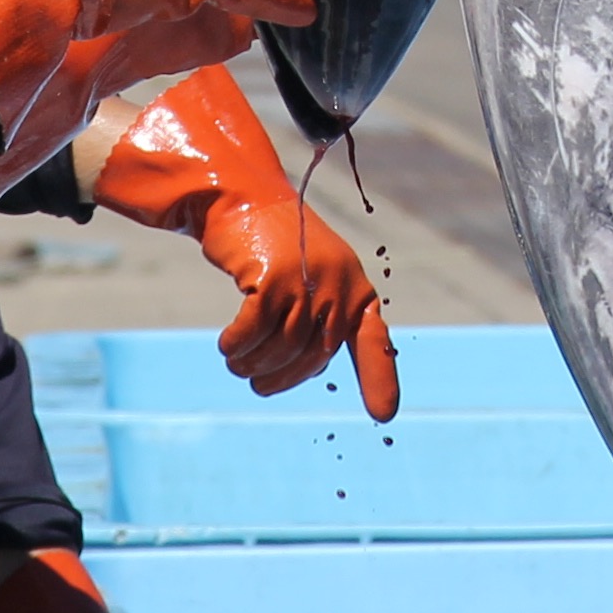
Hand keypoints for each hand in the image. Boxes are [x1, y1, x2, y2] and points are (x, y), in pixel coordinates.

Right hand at [94, 65, 402, 414]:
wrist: (242, 198)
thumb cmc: (275, 247)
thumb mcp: (309, 278)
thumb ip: (319, 316)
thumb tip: (310, 368)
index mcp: (355, 287)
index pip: (374, 338)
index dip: (380, 376)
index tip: (384, 415)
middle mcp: (340, 282)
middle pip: (313, 354)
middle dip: (282, 378)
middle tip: (256, 383)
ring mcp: (307, 277)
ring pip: (282, 346)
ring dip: (253, 364)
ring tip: (237, 362)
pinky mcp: (272, 274)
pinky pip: (254, 330)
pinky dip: (238, 345)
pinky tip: (228, 346)